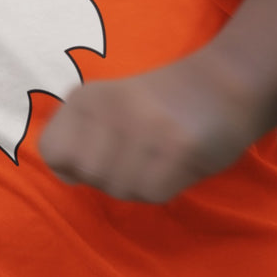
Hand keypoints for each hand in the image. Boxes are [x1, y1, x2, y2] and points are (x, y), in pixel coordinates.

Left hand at [37, 54, 259, 203]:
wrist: (224, 83)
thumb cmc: (162, 103)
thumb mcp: (109, 106)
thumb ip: (84, 136)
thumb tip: (64, 173)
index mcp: (86, 96)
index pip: (51, 152)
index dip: (73, 165)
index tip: (101, 154)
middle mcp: (107, 108)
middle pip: (88, 176)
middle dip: (111, 178)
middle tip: (140, 154)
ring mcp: (140, 126)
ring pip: (120, 189)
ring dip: (141, 183)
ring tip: (161, 154)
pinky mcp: (175, 146)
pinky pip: (152, 193)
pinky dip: (166, 186)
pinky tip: (178, 160)